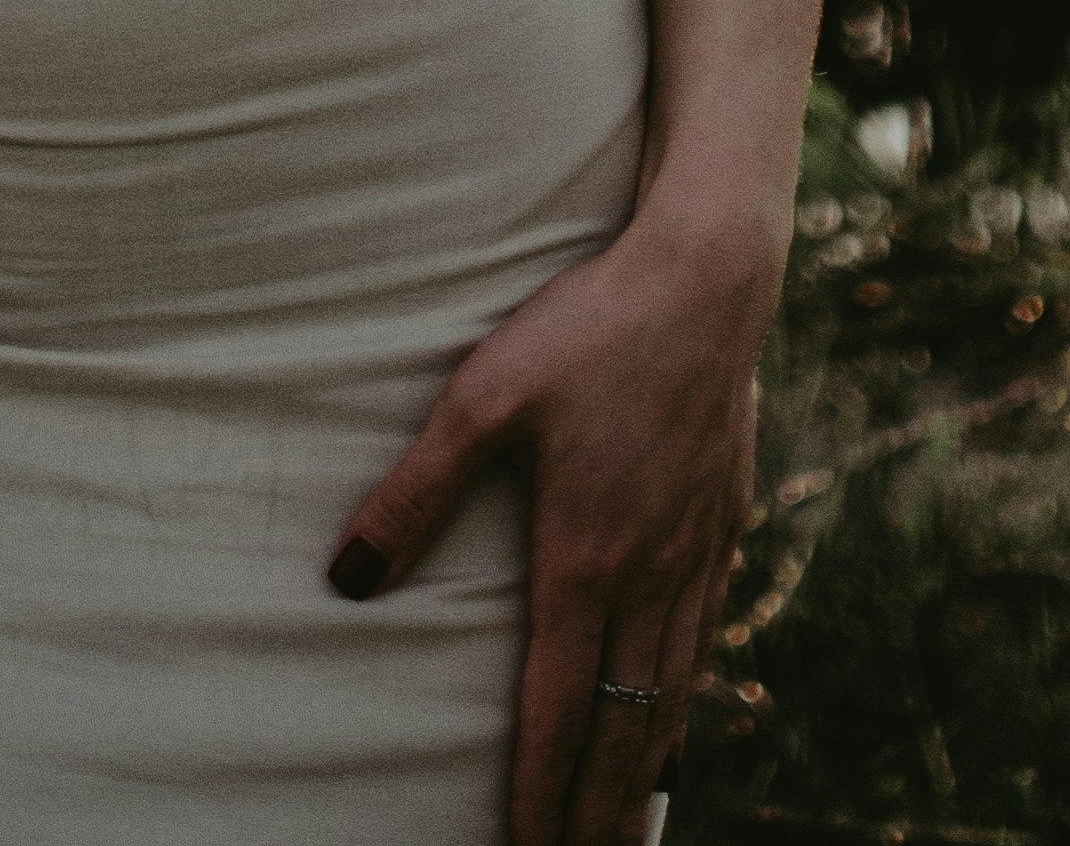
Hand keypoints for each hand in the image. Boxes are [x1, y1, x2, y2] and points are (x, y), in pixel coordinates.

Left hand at [324, 184, 778, 845]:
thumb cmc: (585, 328)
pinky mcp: (723, 523)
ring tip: (626, 830)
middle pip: (625, 730)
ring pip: (671, 696)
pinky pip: (704, 642)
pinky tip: (674, 722)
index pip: (560, 710)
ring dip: (646, 773)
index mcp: (585, 559)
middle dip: (600, 813)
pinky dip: (684, 704)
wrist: (705, 279)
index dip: (541, 793)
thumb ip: (415, 492)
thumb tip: (346, 576)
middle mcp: (649, 576)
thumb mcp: (482, 397)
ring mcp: (696, 554)